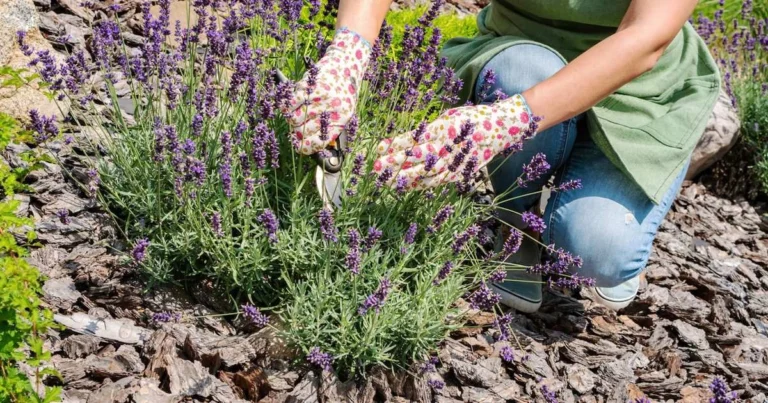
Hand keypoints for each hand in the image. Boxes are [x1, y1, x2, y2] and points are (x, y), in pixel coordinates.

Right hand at [281, 28, 370, 154]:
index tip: (301, 148)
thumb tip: (312, 145)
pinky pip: (290, 104)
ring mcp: (319, 97)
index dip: (307, 148)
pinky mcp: (309, 86)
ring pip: (295, 119)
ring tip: (294, 118)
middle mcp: (331, 109)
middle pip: (303, 132)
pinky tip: (289, 108)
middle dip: (297, 135)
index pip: (319, 141)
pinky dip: (287, 108)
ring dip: (292, 121)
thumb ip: (331, 128)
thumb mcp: (345, 112)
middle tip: (296, 132)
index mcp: (341, 119)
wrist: (345, 65)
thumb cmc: (344, 92)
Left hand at [373, 94, 535, 189]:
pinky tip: (405, 186)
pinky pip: (436, 181)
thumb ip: (428, 130)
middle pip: (417, 157)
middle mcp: (449, 146)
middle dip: (395, 163)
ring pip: (425, 173)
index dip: (396, 144)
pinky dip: (420, 184)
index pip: (415, 138)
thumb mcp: (449, 117)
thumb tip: (403, 141)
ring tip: (385, 181)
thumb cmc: (472, 119)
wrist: (502, 129)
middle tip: (375, 167)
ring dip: (404, 178)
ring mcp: (455, 162)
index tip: (379, 147)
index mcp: (445, 128)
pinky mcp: (460, 173)